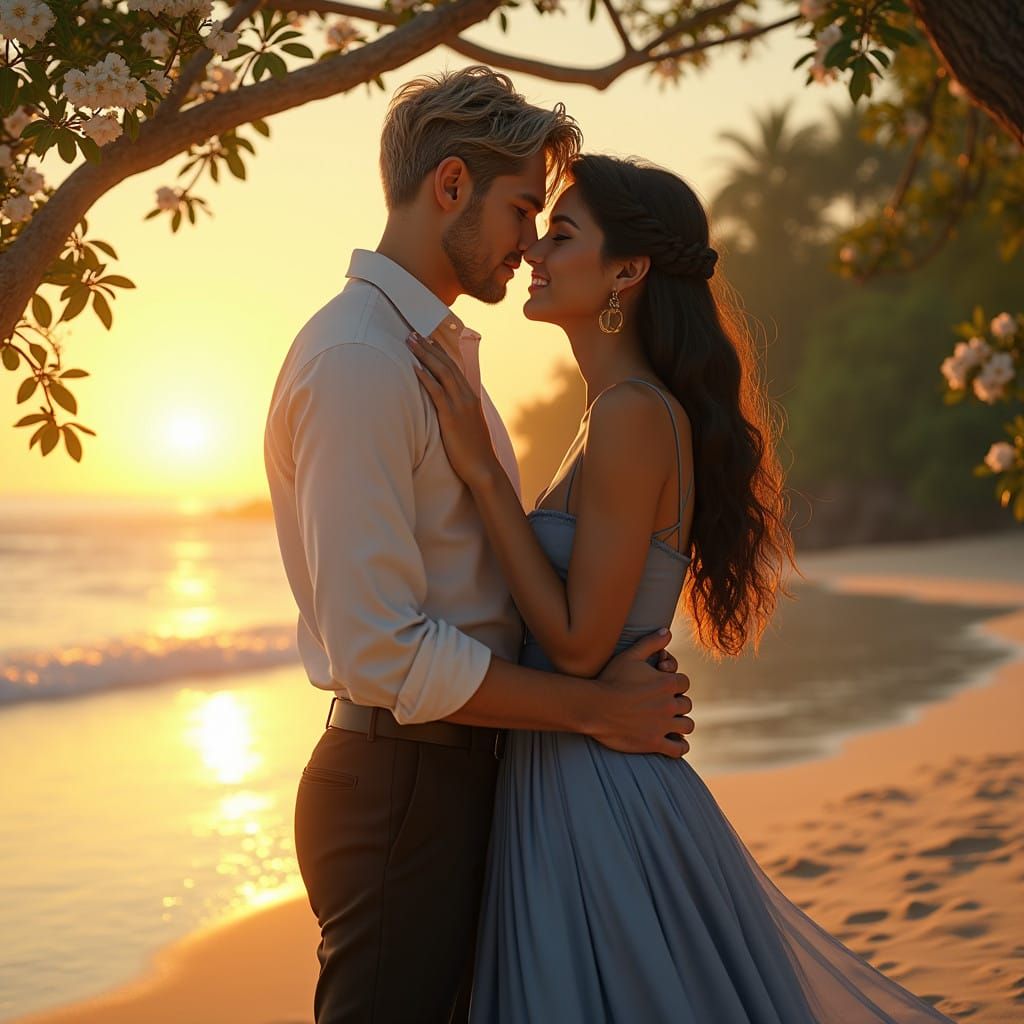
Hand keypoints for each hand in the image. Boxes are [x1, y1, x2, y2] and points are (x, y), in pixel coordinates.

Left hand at [407, 331, 499, 489]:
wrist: (484, 469)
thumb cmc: (474, 452)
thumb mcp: (468, 427)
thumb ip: (459, 414)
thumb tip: (446, 410)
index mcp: (471, 398)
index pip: (454, 367)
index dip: (440, 352)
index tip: (427, 339)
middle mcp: (467, 397)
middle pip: (447, 364)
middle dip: (429, 347)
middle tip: (413, 333)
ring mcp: (460, 405)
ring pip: (441, 373)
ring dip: (424, 355)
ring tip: (410, 342)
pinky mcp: (451, 417)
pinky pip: (437, 392)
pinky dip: (425, 378)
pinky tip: (414, 368)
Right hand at [592, 628, 693, 757]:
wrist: (594, 707)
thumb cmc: (610, 679)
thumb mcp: (630, 655)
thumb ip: (650, 642)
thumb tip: (668, 631)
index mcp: (667, 683)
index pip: (684, 682)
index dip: (675, 683)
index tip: (664, 686)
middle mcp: (669, 704)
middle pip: (686, 704)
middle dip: (677, 703)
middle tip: (664, 705)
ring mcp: (663, 725)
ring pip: (687, 726)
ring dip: (681, 724)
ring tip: (671, 723)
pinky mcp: (654, 743)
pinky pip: (679, 749)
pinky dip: (680, 746)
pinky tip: (674, 742)